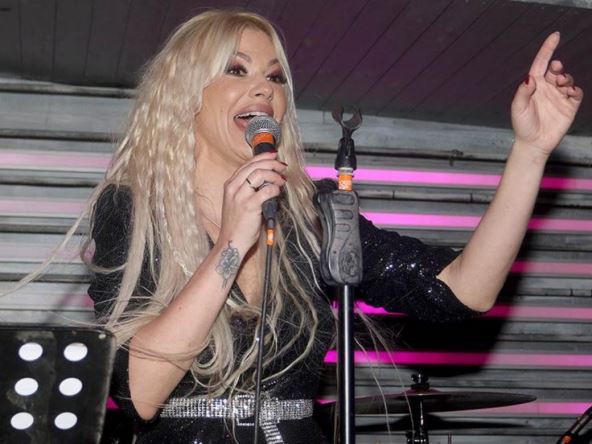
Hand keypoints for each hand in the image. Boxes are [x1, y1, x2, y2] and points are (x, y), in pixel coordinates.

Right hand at [218, 151, 285, 251]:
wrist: (231, 241)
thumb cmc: (236, 224)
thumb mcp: (237, 201)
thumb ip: (248, 189)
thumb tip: (267, 180)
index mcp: (230, 185)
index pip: (247, 165)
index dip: (262, 158)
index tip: (274, 156)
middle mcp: (233, 188)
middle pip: (254, 166)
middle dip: (271, 163)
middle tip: (282, 166)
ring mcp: (240, 196)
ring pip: (260, 174)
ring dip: (274, 174)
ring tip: (282, 179)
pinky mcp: (249, 205)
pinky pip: (266, 191)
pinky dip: (275, 188)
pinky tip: (278, 191)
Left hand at [511, 32, 583, 157]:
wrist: (534, 144)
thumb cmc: (522, 126)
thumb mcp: (518, 108)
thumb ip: (523, 92)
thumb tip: (530, 77)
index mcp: (534, 85)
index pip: (541, 63)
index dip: (548, 49)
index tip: (555, 36)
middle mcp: (547, 88)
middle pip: (556, 70)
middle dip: (557, 66)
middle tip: (556, 70)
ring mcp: (559, 96)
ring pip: (567, 79)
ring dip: (566, 77)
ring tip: (562, 82)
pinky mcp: (569, 106)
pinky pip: (576, 93)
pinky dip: (575, 89)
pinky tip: (570, 92)